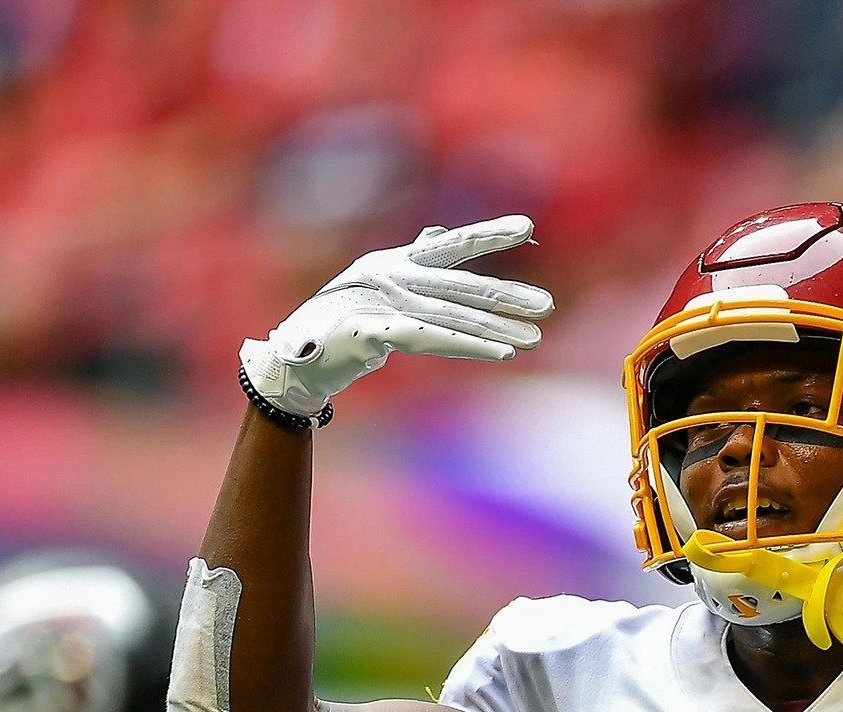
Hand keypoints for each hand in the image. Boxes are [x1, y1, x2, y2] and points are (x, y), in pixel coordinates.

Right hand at [239, 216, 553, 416]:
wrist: (296, 355)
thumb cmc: (343, 316)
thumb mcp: (379, 281)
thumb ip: (413, 257)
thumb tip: (436, 235)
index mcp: (398, 263)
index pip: (451, 246)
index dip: (487, 233)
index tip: (527, 226)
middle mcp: (394, 278)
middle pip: (460, 286)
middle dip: (505, 296)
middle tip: (546, 305)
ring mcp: (383, 304)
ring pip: (452, 318)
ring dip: (495, 330)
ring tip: (532, 339)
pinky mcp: (374, 333)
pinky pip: (429, 340)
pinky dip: (466, 345)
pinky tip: (498, 353)